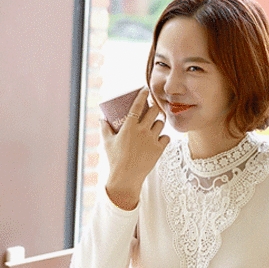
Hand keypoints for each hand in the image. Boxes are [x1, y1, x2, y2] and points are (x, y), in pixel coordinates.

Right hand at [102, 87, 169, 209]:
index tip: (146, 89)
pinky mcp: (159, 149)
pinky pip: (166, 138)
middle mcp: (142, 131)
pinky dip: (163, 137)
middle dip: (155, 107)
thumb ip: (104, 128)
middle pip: (154, 111)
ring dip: (159, 122)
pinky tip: (160, 138)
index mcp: (129, 127)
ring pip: (161, 124)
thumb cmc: (115, 159)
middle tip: (153, 107)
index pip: (138, 105)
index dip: (143, 95)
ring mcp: (151, 140)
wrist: (126, 178)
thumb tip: (102, 118)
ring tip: (155, 123)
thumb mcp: (107, 142)